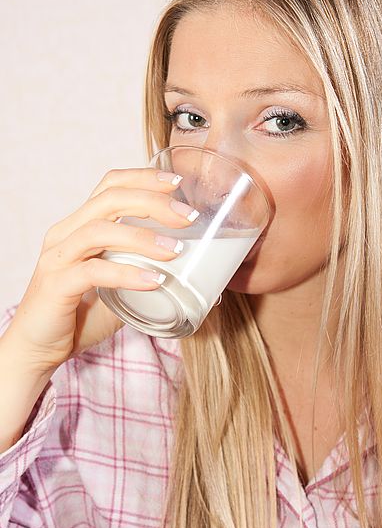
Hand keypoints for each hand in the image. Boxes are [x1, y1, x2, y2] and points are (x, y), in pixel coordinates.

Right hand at [3, 167, 196, 373]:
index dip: (143, 178)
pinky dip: (127, 274)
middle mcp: (66, 233)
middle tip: (187, 216)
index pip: (111, 186)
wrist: (39, 348)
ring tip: (176, 249)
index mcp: (81, 226)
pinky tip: (154, 281)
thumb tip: (196, 280)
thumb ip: (147, 276)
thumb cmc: (81, 315)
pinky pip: (93, 271)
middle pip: (110, 199)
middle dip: (152, 202)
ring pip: (100, 230)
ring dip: (143, 237)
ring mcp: (59, 257)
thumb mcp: (121, 288)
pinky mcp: (56, 285)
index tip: (178, 183)